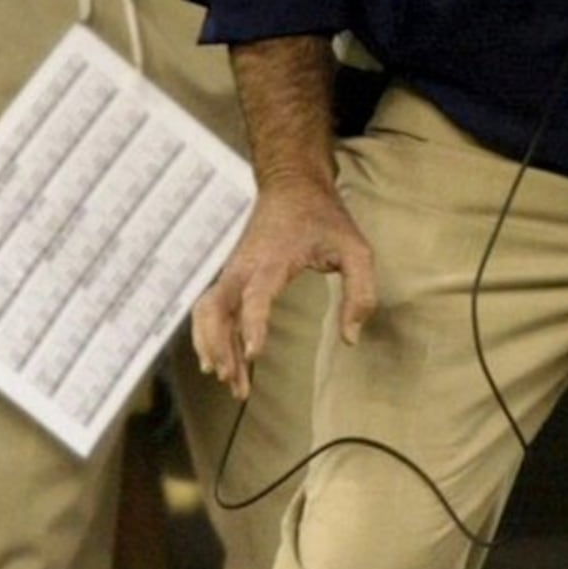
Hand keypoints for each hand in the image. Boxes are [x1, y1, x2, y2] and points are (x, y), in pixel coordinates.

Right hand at [191, 172, 375, 399]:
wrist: (292, 184)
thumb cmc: (324, 217)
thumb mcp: (355, 249)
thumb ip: (360, 293)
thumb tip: (350, 338)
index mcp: (271, 259)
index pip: (255, 295)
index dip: (253, 325)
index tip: (254, 355)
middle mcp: (243, 267)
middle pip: (216, 310)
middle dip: (221, 347)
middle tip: (233, 382)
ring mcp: (232, 272)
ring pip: (207, 313)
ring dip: (213, 347)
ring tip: (230, 383)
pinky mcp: (231, 277)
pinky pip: (212, 311)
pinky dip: (212, 337)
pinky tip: (222, 364)